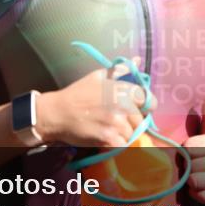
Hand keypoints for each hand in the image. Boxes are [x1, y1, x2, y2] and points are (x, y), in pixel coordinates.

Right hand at [36, 59, 151, 148]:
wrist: (57, 113)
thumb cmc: (77, 93)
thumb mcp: (98, 76)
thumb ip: (120, 70)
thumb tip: (137, 60)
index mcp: (121, 89)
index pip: (147, 100)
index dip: (146, 106)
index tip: (140, 109)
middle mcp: (121, 105)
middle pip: (140, 120)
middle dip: (133, 123)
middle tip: (121, 122)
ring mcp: (115, 123)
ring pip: (132, 134)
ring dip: (125, 135)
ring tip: (112, 131)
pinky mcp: (107, 138)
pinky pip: (123, 145)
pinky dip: (118, 145)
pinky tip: (109, 140)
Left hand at [183, 94, 204, 203]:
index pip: (189, 149)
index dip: (184, 148)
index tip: (187, 147)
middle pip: (190, 167)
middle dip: (185, 164)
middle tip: (189, 160)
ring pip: (194, 182)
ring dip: (189, 178)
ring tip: (193, 170)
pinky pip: (202, 197)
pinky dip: (195, 192)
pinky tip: (198, 182)